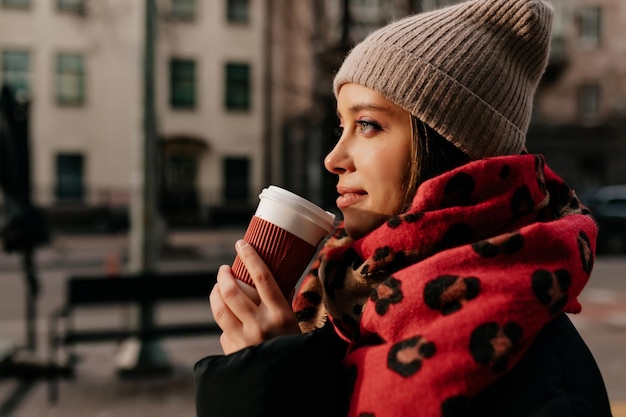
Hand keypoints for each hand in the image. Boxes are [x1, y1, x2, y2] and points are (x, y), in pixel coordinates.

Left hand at [209, 240, 300, 354]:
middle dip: (223, 275)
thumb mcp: (294, 325)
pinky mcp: (232, 351)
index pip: (262, 277)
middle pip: (233, 290)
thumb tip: (274, 277)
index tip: (241, 244)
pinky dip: (225, 321)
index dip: (249, 257)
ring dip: (215, 292)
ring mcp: (244, 339)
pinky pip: (223, 329)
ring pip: (220, 308)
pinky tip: (229, 319)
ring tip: (218, 286)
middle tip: (224, 269)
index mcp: (282, 314)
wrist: (284, 385)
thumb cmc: (293, 350)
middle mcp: (261, 325)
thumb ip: (282, 303)